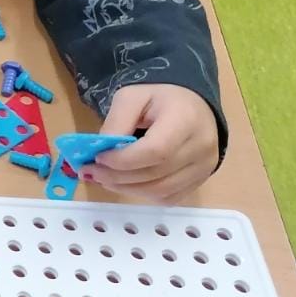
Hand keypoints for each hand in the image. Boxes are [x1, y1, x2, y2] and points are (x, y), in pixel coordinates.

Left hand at [88, 83, 218, 201]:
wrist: (192, 105)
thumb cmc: (159, 99)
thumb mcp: (131, 97)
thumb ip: (116, 123)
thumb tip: (101, 152)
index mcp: (185, 119)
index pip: (156, 151)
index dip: (123, 160)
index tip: (98, 158)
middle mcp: (201, 147)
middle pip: (156, 174)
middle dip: (117, 177)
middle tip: (91, 172)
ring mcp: (205, 167)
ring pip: (162, 191)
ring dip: (127, 189)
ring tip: (104, 179)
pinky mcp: (201, 181)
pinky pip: (169, 198)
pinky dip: (143, 195)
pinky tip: (126, 184)